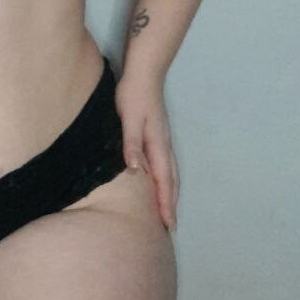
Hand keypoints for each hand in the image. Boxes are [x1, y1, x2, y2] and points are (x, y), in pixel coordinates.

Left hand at [114, 70, 178, 229]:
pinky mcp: (159, 135)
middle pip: (171, 181)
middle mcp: (164, 146)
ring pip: (171, 173)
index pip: (163, 181)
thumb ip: (131, 144)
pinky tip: (161, 182)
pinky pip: (166, 164)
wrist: (145, 72)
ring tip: (168, 211)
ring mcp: (164, 140)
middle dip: (170, 204)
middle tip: (170, 227)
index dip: (165, 203)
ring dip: (170, 193)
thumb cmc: (133, 95)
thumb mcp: (128, 119)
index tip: (168, 225)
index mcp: (157, 145)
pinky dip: (167, 179)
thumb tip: (134, 171)